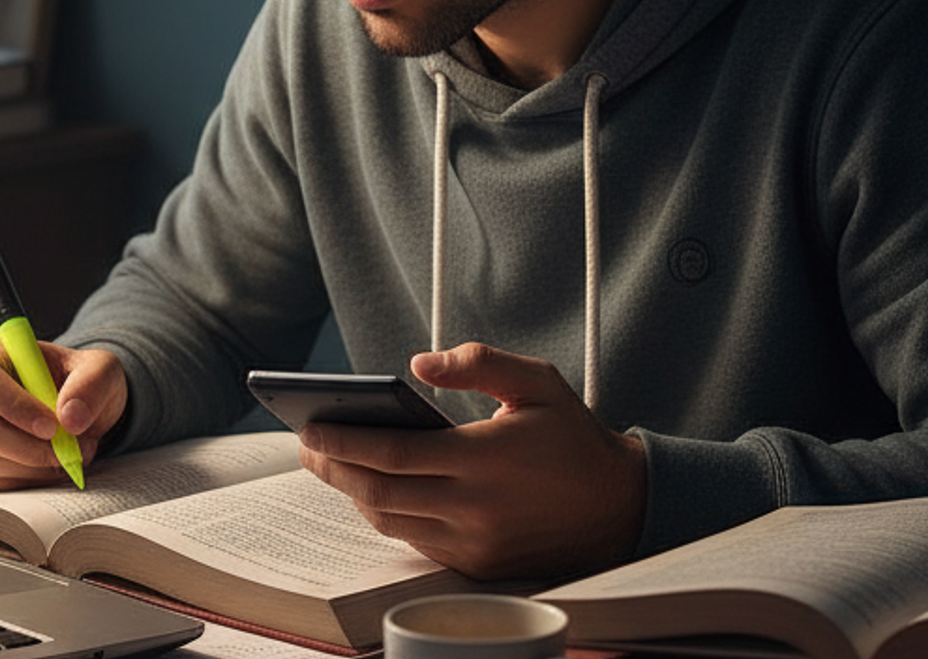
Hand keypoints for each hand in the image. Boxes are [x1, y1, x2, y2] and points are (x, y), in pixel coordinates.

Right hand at [0, 338, 126, 489]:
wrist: (73, 407)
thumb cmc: (78, 381)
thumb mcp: (101, 370)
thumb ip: (92, 384)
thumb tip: (71, 418)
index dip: (14, 407)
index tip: (52, 427)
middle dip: (26, 448)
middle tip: (67, 451)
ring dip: (32, 467)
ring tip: (67, 454)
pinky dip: (25, 481)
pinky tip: (49, 466)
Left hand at [296, 342, 644, 578]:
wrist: (621, 508)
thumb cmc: (571, 438)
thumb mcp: (538, 381)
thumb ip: (479, 362)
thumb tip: (418, 364)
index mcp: (484, 458)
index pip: (392, 453)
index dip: (343, 441)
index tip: (310, 426)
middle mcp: (474, 506)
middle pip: (378, 492)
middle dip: (333, 467)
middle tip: (306, 445)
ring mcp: (474, 542)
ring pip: (390, 521)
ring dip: (352, 492)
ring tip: (330, 463)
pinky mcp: (477, 564)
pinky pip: (414, 541)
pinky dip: (385, 515)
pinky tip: (370, 488)